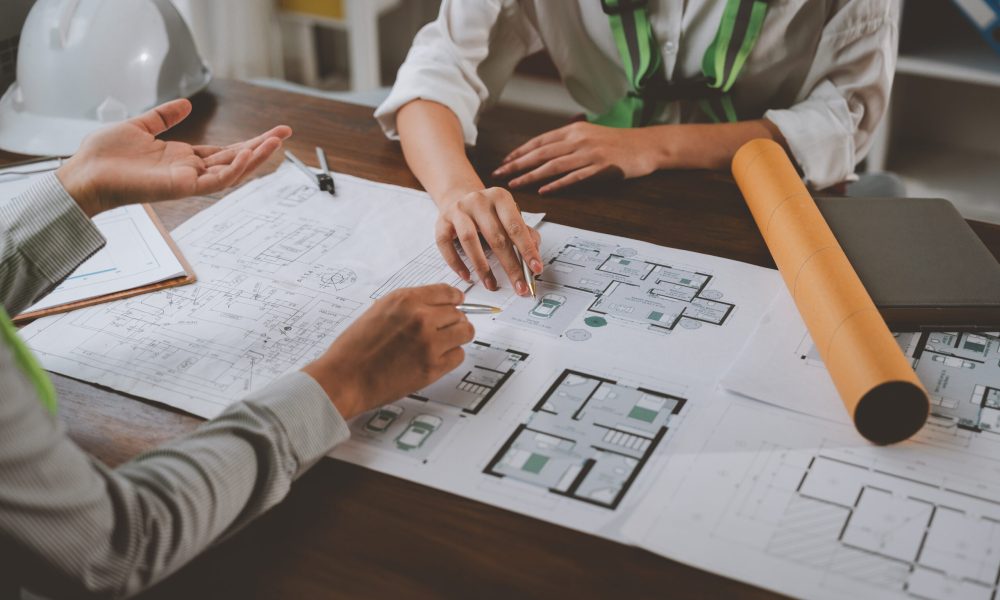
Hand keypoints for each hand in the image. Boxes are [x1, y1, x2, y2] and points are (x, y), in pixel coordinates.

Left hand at [56, 99, 291, 215]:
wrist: (86, 173)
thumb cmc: (105, 156)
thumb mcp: (140, 126)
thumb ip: (164, 117)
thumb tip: (185, 103)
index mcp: (183, 158)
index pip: (224, 151)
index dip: (248, 142)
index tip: (270, 132)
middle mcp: (190, 171)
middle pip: (235, 160)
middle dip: (261, 148)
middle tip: (285, 133)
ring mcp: (189, 181)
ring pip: (232, 172)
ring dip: (255, 157)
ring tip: (275, 142)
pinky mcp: (183, 188)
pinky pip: (217, 180)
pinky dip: (235, 169)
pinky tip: (249, 154)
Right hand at [302, 285, 474, 419]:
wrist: (344, 378)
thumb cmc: (355, 348)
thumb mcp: (379, 311)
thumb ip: (409, 306)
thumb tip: (435, 305)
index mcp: (405, 300)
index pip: (447, 292)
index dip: (454, 299)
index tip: (457, 303)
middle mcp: (421, 317)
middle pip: (459, 313)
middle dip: (452, 321)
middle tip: (442, 331)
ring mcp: (430, 342)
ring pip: (465, 332)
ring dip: (456, 338)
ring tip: (441, 344)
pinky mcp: (433, 367)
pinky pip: (459, 356)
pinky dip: (450, 358)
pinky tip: (434, 359)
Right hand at [436, 187, 542, 295]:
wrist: (459, 198)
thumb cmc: (488, 212)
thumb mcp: (508, 216)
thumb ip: (524, 233)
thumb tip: (535, 254)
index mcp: (500, 197)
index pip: (516, 227)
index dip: (527, 250)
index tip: (535, 269)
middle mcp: (478, 200)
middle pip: (496, 237)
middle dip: (510, 266)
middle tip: (519, 286)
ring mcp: (458, 210)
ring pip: (469, 240)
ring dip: (482, 267)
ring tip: (491, 284)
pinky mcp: (441, 222)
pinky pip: (446, 245)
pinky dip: (456, 263)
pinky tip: (467, 276)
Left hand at [492, 121, 658, 194]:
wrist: (647, 145)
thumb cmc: (617, 143)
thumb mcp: (590, 135)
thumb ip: (568, 141)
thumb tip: (544, 151)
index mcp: (573, 130)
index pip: (540, 141)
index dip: (519, 151)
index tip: (504, 161)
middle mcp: (578, 140)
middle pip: (541, 153)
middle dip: (517, 164)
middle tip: (499, 174)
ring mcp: (590, 154)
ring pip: (553, 165)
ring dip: (531, 175)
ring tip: (515, 184)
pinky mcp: (601, 168)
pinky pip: (575, 177)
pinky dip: (557, 184)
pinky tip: (544, 190)